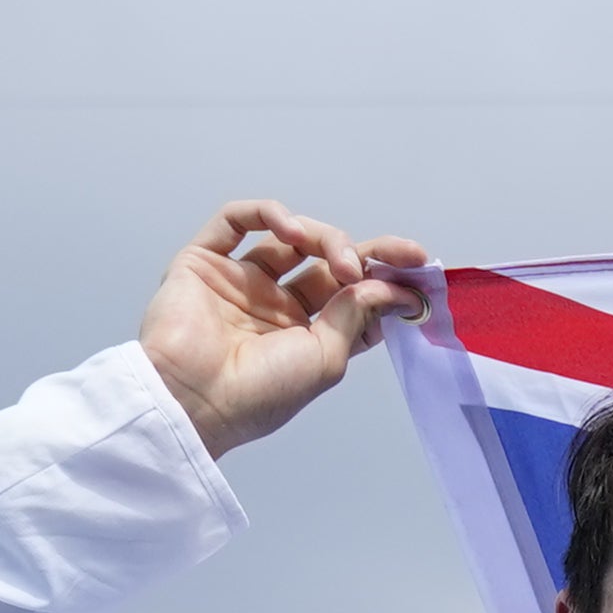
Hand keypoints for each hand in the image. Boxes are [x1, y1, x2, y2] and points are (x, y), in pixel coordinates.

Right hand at [140, 200, 430, 458]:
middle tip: (394, 258)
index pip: (353, 295)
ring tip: (341, 261)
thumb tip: (391, 285)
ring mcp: (240, 281)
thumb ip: (356, 314)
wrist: (194, 398)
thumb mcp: (327, 357)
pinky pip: (236, 220)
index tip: (419, 270)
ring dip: (325, 237)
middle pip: (327, 262)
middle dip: (365, 253)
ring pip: (291, 237)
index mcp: (307, 335)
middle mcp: (275, 305)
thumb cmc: (261, 393)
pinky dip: (269, 214)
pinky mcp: (204, 261)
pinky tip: (292, 231)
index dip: (387, 279)